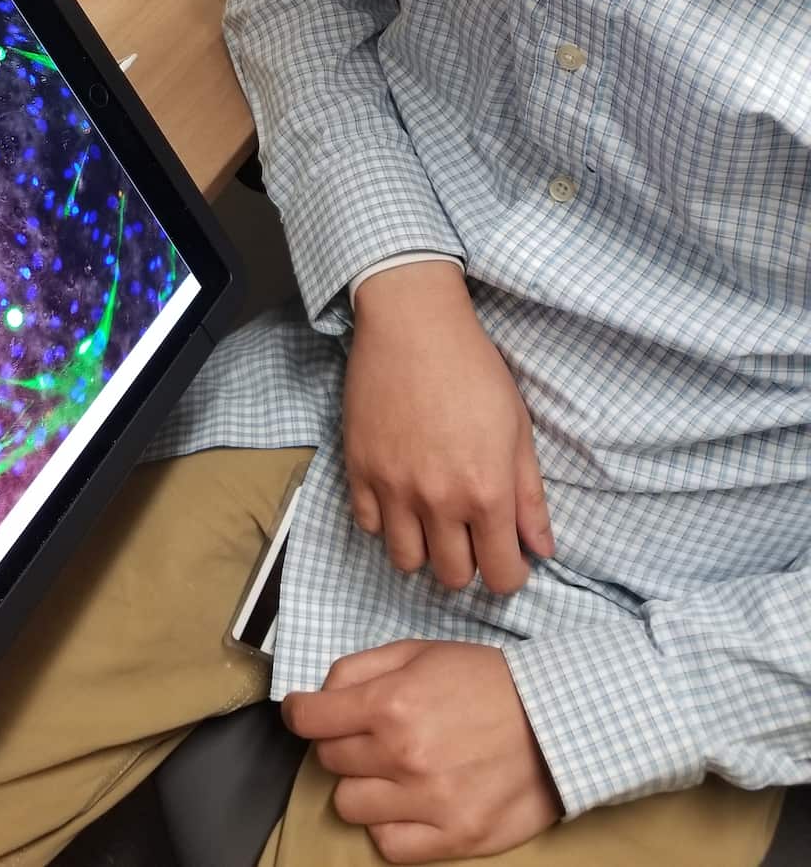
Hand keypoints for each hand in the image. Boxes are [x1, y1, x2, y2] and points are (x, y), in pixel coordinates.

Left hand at [284, 640, 562, 861]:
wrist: (555, 720)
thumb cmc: (485, 681)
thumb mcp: (420, 651)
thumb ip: (361, 668)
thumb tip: (320, 694)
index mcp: (391, 702)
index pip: (309, 718)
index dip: (301, 713)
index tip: (305, 714)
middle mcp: (403, 754)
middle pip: (330, 759)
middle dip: (342, 744)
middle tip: (372, 736)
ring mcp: (428, 801)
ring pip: (350, 805)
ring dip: (363, 787)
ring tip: (393, 771)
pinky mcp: (454, 838)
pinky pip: (388, 845)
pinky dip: (390, 826)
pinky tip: (409, 804)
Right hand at [345, 262, 552, 592]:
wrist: (414, 325)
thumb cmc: (475, 369)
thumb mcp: (518, 429)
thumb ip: (530, 496)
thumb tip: (542, 548)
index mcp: (487, 492)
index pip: (501, 574)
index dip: (511, 574)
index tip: (508, 558)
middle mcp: (439, 501)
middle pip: (453, 577)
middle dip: (469, 566)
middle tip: (471, 538)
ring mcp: (394, 488)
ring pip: (406, 562)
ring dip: (424, 552)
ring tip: (433, 525)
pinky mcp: (360, 470)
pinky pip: (368, 526)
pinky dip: (385, 523)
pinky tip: (400, 499)